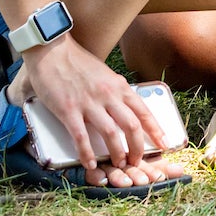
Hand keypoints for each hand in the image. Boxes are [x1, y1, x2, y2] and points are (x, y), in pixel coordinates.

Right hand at [13, 35, 174, 187]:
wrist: (52, 50)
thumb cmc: (78, 63)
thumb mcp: (105, 75)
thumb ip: (116, 91)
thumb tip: (127, 109)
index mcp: (119, 86)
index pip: (144, 111)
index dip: (156, 130)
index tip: (164, 144)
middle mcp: (108, 94)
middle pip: (131, 126)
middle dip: (138, 148)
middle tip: (137, 162)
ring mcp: (88, 103)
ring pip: (111, 134)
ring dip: (117, 153)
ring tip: (118, 165)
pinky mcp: (68, 110)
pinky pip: (81, 137)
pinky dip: (87, 154)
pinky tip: (90, 165)